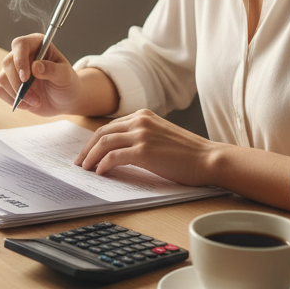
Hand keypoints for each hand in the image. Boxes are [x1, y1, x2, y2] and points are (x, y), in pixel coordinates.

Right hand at [0, 34, 83, 116]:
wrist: (65, 100)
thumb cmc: (67, 83)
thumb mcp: (66, 76)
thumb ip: (52, 70)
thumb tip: (35, 66)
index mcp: (37, 45)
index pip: (20, 44)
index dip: (20, 60)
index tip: (25, 78)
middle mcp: (22, 54)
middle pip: (7, 63)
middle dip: (18, 84)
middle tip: (34, 98)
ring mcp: (14, 69)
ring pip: (2, 78)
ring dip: (17, 94)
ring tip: (36, 101)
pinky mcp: (9, 83)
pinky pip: (0, 90)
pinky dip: (13, 100)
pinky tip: (27, 104)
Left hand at [74, 110, 216, 185]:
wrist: (210, 159)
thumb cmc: (188, 154)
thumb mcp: (160, 136)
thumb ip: (141, 136)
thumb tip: (117, 152)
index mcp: (142, 115)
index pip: (109, 126)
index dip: (94, 140)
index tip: (87, 152)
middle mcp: (140, 121)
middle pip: (101, 132)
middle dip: (86, 148)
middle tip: (79, 162)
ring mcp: (142, 134)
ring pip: (104, 142)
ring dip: (90, 157)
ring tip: (85, 169)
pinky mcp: (144, 150)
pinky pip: (113, 156)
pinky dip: (103, 164)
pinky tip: (100, 172)